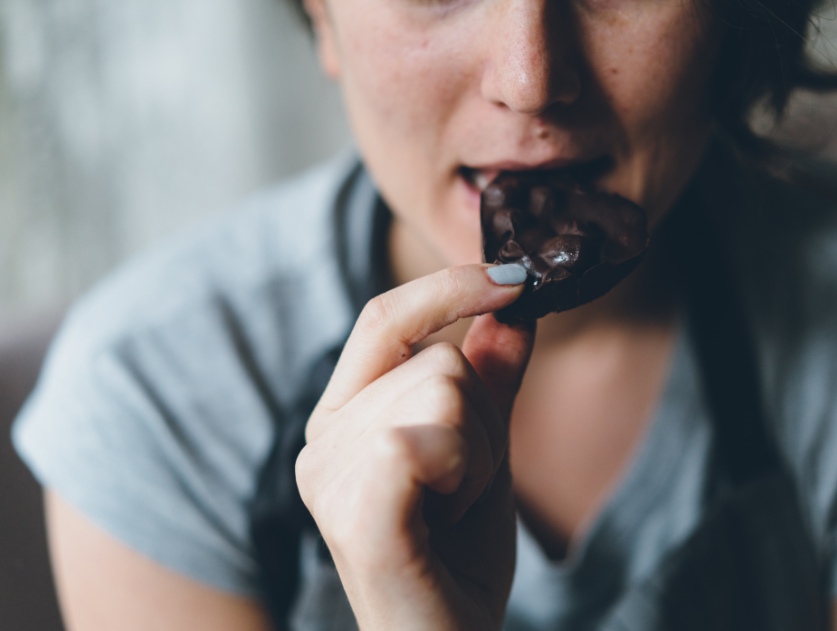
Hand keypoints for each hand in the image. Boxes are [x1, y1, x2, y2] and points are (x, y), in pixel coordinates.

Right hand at [296, 264, 534, 630]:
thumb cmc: (458, 559)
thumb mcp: (483, 450)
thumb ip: (490, 379)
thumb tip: (513, 304)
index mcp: (342, 418)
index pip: (384, 318)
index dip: (448, 286)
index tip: (515, 276)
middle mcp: (321, 440)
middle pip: (437, 358)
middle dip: (483, 422)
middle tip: (464, 489)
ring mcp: (330, 476)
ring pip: (444, 389)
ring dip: (479, 455)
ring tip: (451, 510)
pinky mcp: (355, 511)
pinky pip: (429, 436)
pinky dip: (464, 474)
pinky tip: (444, 520)